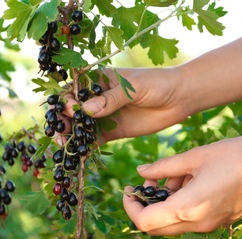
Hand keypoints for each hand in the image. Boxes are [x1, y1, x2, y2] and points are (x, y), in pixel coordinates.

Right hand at [62, 68, 188, 142]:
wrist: (180, 99)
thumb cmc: (157, 83)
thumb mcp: (134, 87)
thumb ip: (111, 98)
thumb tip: (86, 109)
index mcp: (99, 80)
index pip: (75, 89)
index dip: (67, 99)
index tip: (69, 109)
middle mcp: (98, 98)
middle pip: (73, 109)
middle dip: (64, 120)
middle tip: (61, 131)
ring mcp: (104, 116)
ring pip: (80, 126)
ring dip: (71, 135)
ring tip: (65, 145)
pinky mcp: (113, 131)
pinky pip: (95, 140)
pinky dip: (86, 147)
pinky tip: (80, 155)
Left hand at [123, 135, 241, 235]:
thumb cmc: (236, 156)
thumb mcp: (194, 157)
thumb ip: (164, 167)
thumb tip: (141, 171)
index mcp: (189, 208)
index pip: (144, 221)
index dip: (130, 206)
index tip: (128, 189)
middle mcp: (199, 223)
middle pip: (157, 225)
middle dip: (146, 203)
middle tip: (150, 179)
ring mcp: (210, 225)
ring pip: (173, 221)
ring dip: (164, 201)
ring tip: (174, 173)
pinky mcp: (219, 220)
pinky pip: (190, 218)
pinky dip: (180, 202)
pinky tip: (189, 179)